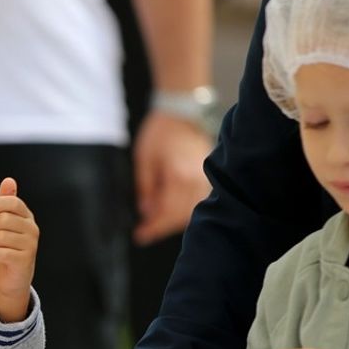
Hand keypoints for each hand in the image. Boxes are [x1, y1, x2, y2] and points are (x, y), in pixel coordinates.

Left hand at [0, 177, 38, 322]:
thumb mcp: (2, 224)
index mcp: (26, 217)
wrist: (12, 278)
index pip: (13, 202)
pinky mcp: (24, 260)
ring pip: (0, 236)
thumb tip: (8, 180)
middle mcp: (31, 229)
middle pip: (4, 219)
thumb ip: (3, 204)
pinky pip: (1, 252)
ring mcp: (30, 245)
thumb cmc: (5, 249)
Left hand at [132, 112, 212, 244]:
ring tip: (156, 219)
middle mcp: (195, 181)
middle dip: (160, 226)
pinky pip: (197, 202)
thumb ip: (145, 188)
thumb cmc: (161, 132)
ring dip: (173, 220)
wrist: (182, 113)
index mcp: (178, 176)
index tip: (140, 236)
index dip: (152, 228)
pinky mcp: (208, 177)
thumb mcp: (144, 159)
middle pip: (179, 216)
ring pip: (190, 212)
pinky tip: (172, 210)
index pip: (165, 212)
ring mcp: (205, 180)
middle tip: (145, 230)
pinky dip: (184, 210)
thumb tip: (146, 212)